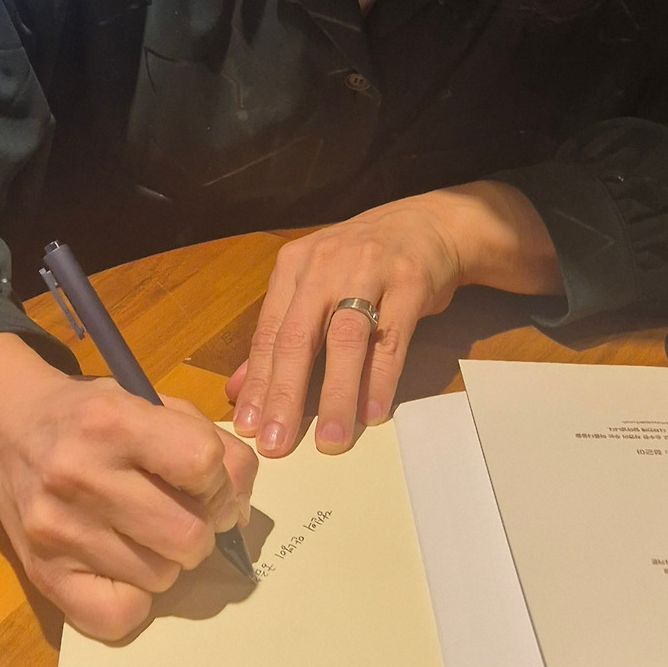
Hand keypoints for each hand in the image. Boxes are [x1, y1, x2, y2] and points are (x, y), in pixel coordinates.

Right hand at [0, 333, 257, 640]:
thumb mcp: (147, 402)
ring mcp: (58, 530)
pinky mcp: (43, 575)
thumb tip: (241, 508)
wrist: (5, 430)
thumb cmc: (89, 416)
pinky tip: (125, 565)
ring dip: (169, 560)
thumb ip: (206, 441)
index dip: (222, 479)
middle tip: (187, 514)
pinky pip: (120, 616)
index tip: (209, 482)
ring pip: (163, 577)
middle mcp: (81, 475)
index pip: (202, 463)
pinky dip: (135, 598)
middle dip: (203, 528)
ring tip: (147, 531)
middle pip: (189, 534)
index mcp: (113, 421)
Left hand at [226, 181, 561, 457]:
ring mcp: (369, 269)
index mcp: (295, 265)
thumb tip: (239, 389)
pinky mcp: (410, 281)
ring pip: (345, 339)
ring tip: (330, 440)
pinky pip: (391, 338)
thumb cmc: (364, 260)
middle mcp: (326, 264)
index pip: (269, 331)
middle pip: (299, 336)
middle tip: (276, 443)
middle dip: (285, 394)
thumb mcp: (315, 283)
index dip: (257, 382)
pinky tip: (372, 412)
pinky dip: (380, 378)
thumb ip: (280, 334)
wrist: (429, 223)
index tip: (246, 427)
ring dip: (336, 394)